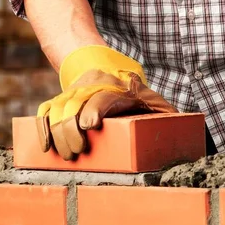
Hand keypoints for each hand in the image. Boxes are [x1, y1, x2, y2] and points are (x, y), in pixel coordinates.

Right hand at [37, 45, 177, 159]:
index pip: (104, 96)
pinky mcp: (64, 98)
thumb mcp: (159, 104)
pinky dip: (43, 126)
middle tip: (77, 152)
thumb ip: (169, 117)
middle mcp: (95, 86)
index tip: (88, 126)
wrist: (112, 69)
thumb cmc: (142, 98)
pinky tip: (45, 146)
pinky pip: (48, 109)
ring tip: (65, 155)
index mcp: (121, 89)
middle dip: (72, 129)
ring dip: (58, 132)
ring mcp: (77, 91)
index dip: (95, 109)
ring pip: (60, 107)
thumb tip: (182, 131)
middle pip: (77, 103)